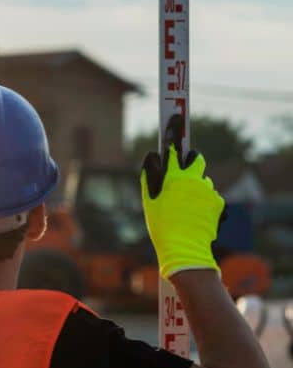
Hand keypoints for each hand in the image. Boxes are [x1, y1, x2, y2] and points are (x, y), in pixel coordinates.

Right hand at [140, 134, 224, 279]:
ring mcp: (209, 191)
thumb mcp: (149, 201)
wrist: (184, 248)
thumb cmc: (162, 225)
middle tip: (182, 171)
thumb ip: (151, 176)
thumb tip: (154, 157)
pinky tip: (194, 215)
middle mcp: (194, 180)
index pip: (175, 149)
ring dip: (196, 186)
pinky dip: (204, 202)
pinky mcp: (218, 203)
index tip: (176, 120)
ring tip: (185, 205)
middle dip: (191, 160)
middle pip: (197, 159)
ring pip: (203, 181)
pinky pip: (210, 196)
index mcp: (174, 177)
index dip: (174, 133)